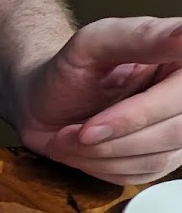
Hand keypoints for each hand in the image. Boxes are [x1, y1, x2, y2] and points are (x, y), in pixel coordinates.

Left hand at [16, 16, 181, 185]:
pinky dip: (98, 167)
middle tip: (70, 132)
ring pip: (154, 159)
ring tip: (67, 136)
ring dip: (98, 154)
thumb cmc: (69, 68)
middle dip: (111, 139)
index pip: (181, 96)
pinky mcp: (158, 159)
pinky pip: (136, 175)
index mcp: (180, 62)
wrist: (44, 100)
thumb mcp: (94, 42)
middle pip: (174, 132)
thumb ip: (140, 37)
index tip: (91, 127)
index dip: (138, 115)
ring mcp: (176, 131)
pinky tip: (79, 148)